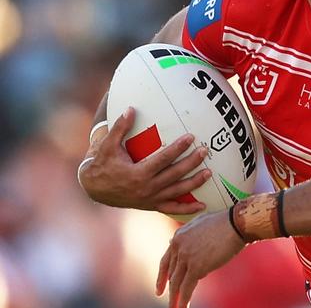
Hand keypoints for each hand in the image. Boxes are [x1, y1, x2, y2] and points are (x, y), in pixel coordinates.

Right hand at [79, 107, 211, 214]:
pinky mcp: (151, 206)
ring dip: (194, 183)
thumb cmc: (102, 163)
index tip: (190, 137)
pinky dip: (187, 209)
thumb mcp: (107, 145)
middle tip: (205, 151)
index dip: (177, 148)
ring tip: (209, 172)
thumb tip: (131, 109)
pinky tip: (203, 205)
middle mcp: (146, 189)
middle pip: (174, 174)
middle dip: (191, 162)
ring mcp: (150, 199)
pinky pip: (172, 209)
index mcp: (137, 174)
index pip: (163, 159)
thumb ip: (120, 127)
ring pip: (177, 192)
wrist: (94, 188)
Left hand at [156, 210, 245, 307]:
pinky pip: (186, 288)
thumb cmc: (223, 222)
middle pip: (171, 274)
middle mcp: (179, 247)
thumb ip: (186, 235)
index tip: (160, 288)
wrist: (235, 223)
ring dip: (175, 298)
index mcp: (179, 237)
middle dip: (170, 289)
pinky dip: (183, 301)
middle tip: (170, 300)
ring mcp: (186, 257)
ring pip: (176, 283)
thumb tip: (173, 242)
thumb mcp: (199, 224)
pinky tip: (182, 307)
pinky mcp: (196, 267)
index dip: (162, 277)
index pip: (166, 261)